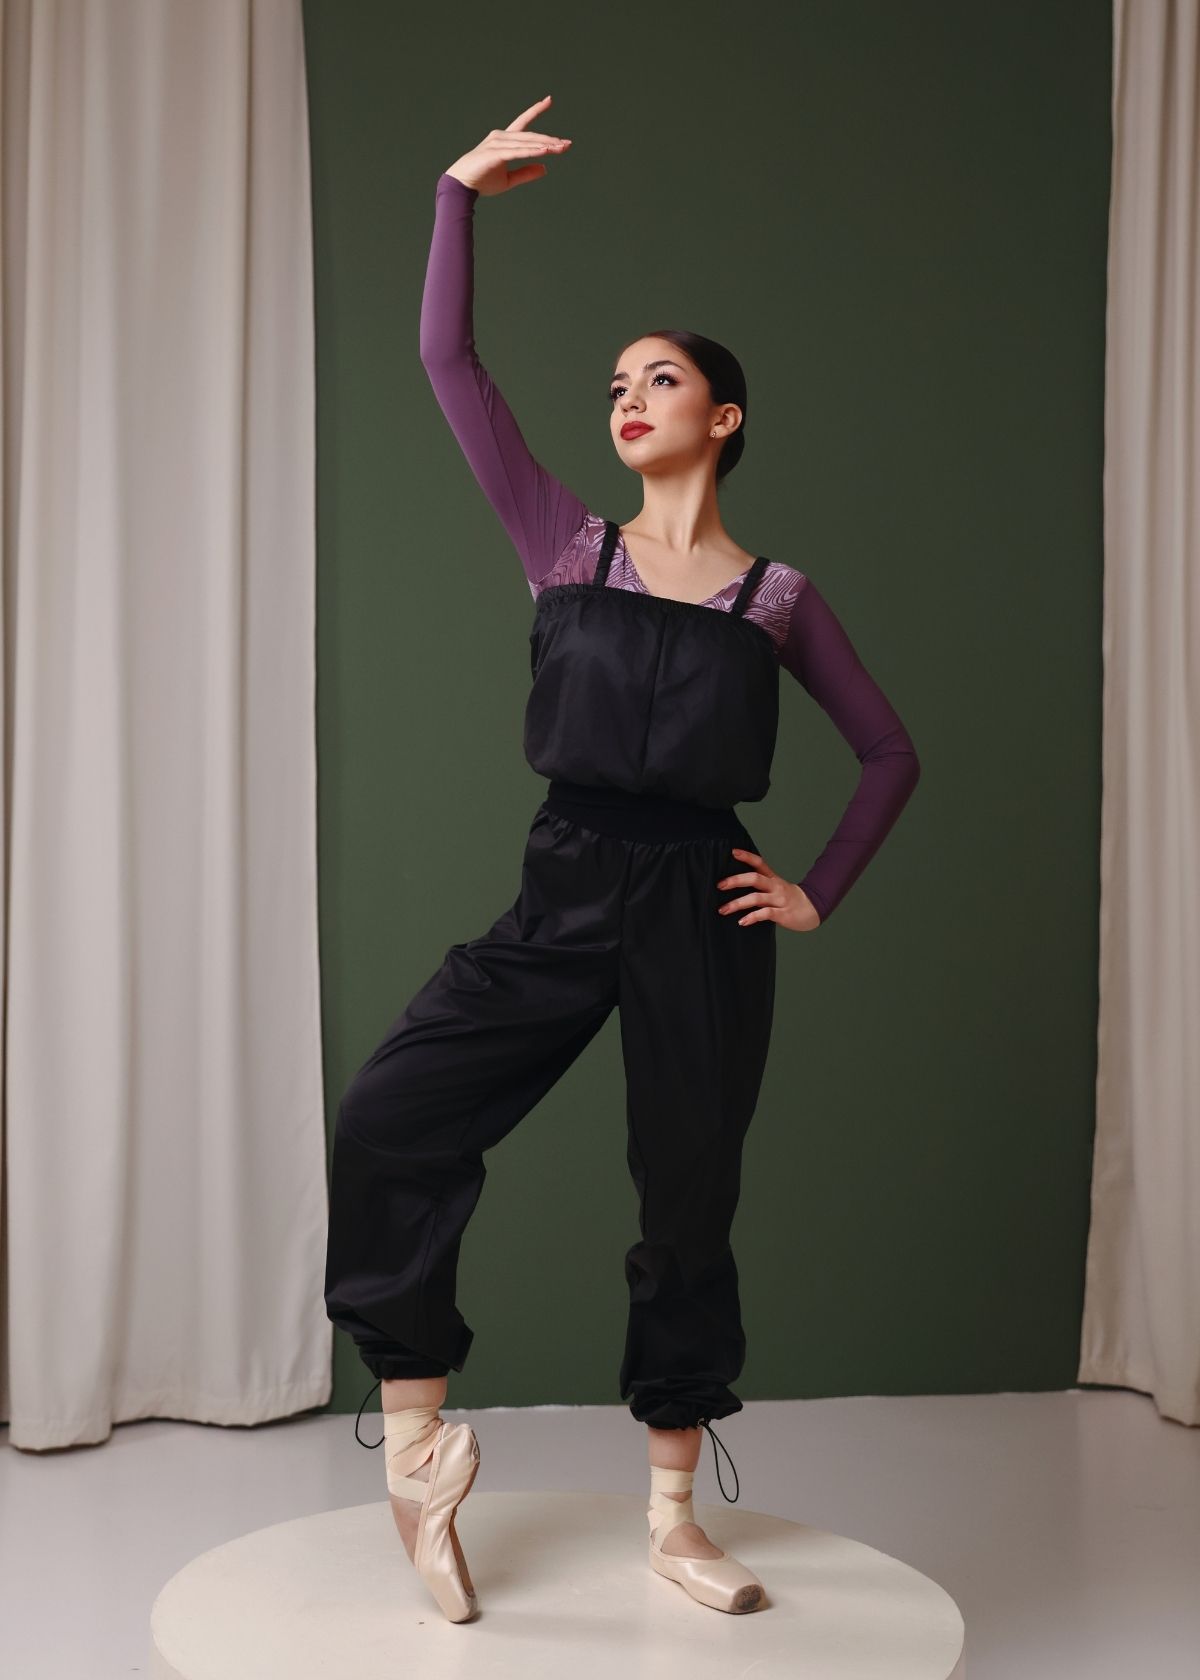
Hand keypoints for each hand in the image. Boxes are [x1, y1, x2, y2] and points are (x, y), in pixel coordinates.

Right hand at [445, 94, 571, 195]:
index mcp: (504, 140)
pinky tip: (546, 152)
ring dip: (545, 146)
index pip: (523, 122)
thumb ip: (526, 172)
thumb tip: (545, 168)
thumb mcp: (509, 179)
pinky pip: (518, 152)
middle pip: (531, 136)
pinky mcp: (495, 154)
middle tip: (568, 144)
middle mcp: (501, 137)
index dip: (536, 110)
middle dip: (550, 139)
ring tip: (561, 148)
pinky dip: (532, 152)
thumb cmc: (482, 181)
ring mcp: (497, 144)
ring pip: (527, 143)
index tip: (549, 99)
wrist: (462, 186)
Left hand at [716, 847, 821, 932]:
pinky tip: (742, 921)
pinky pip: (765, 914)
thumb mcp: (775, 887)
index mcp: (773, 878)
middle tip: (720, 885)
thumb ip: (759, 886)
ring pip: (756, 898)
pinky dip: (752, 917)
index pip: (759, 863)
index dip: (746, 856)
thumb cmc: (788, 899)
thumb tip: (734, 884)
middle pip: (755, 878)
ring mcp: (779, 900)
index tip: (733, 852)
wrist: (812, 909)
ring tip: (723, 909)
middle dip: (736, 881)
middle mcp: (775, 886)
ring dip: (738, 903)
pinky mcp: (782, 914)